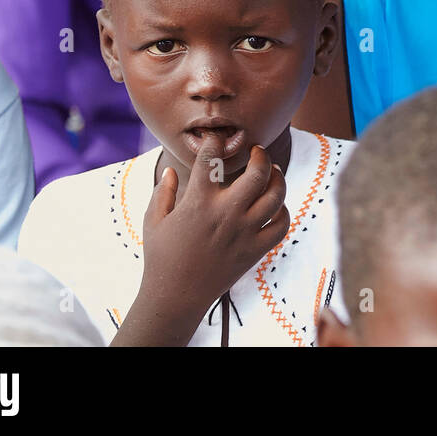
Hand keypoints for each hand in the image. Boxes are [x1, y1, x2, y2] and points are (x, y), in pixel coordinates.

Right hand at [111, 137, 288, 345]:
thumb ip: (163, 192)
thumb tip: (170, 169)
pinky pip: (281, 225)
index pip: (211, 159)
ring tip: (273, 171)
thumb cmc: (161, 257)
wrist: (175, 297)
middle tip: (257, 150)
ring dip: (278, 178)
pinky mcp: (255, 250)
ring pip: (276, 196)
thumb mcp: (153, 221)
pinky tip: (275, 205)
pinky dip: (283, 211)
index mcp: (197, 203)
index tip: (216, 139)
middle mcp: (225, 214)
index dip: (214, 142)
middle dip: (261, 154)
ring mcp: (244, 233)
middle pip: (257, 173)